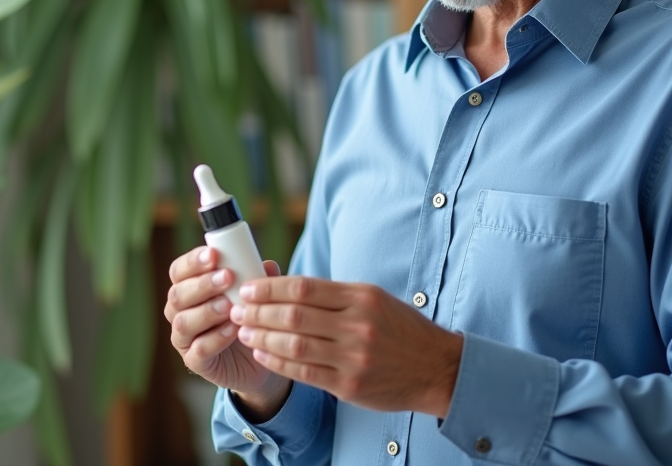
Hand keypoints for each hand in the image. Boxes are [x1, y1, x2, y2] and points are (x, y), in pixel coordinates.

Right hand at [164, 246, 290, 415]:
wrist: (256, 357)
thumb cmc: (247, 316)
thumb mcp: (255, 294)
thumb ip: (259, 279)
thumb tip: (268, 266)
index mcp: (188, 287)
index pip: (179, 270)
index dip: (193, 261)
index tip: (214, 254)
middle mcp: (179, 311)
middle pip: (177, 295)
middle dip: (203, 284)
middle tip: (227, 277)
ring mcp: (183, 337)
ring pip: (183, 322)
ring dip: (207, 311)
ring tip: (229, 306)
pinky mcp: (194, 361)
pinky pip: (199, 349)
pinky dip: (216, 338)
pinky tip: (233, 330)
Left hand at [231, 276, 463, 417]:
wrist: (435, 367)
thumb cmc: (399, 329)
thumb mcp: (372, 299)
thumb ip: (333, 295)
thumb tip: (285, 286)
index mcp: (360, 297)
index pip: (303, 287)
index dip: (269, 288)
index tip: (248, 288)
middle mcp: (357, 325)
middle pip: (294, 315)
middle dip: (258, 312)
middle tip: (236, 309)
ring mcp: (353, 357)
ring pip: (294, 345)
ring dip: (262, 338)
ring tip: (245, 332)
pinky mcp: (349, 385)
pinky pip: (304, 373)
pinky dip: (278, 363)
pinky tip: (263, 355)